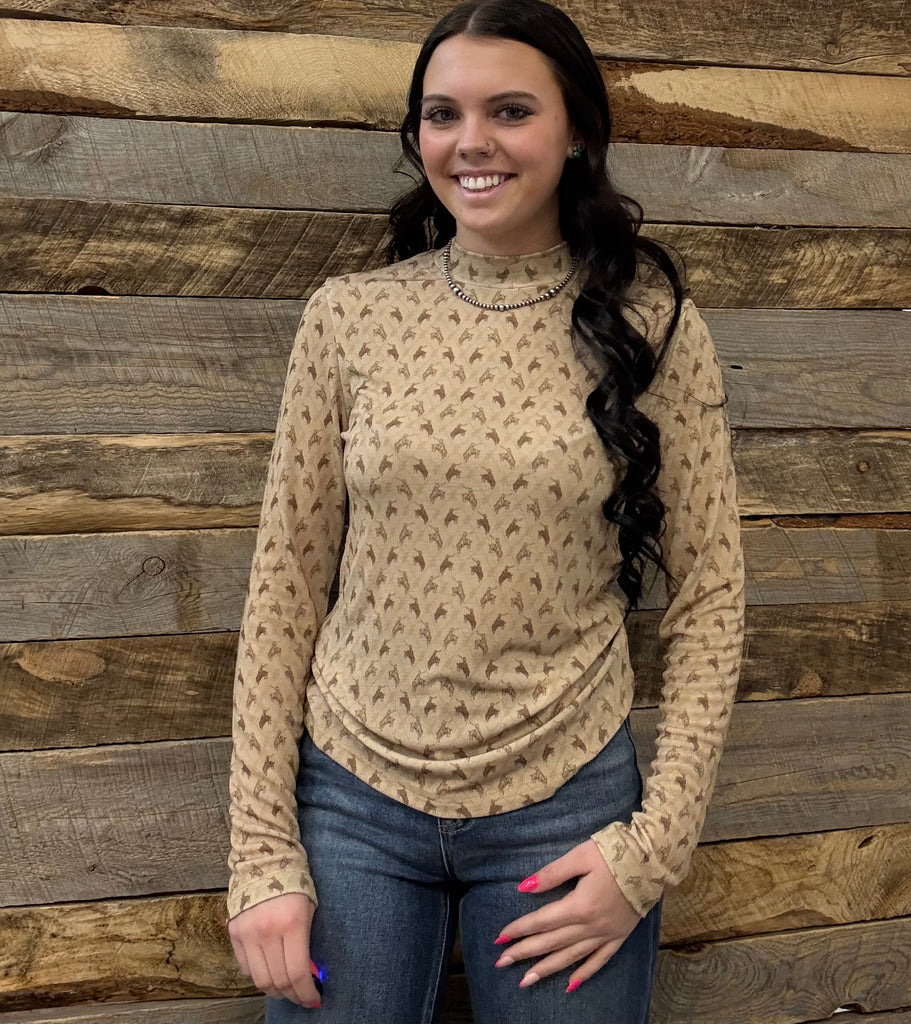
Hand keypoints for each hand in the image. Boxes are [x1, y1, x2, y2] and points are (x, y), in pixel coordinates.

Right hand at [228, 892, 320, 1006]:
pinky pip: (245, 966)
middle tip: (301, 996)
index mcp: (291, 924)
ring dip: (274, 990)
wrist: (265, 859)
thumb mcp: (309, 909)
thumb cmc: (294, 882)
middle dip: (292, 995)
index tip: (314, 1000)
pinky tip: (269, 971)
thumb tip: (307, 974)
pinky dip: (258, 975)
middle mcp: (267, 931)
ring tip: (285, 989)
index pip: (296, 973)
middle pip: (278, 981)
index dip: (306, 993)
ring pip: (259, 979)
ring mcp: (248, 933)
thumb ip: (306, 942)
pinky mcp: (234, 932)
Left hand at [494, 839, 641, 992]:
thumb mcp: (580, 856)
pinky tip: (570, 985)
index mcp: (579, 906)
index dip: (519, 929)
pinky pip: (599, 960)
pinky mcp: (619, 937)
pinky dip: (584, 974)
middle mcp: (591, 926)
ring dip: (547, 968)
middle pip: (552, 942)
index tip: (499, 937)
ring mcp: (606, 934)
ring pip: (571, 957)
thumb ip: (552, 874)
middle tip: (501, 962)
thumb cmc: (615, 852)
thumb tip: (524, 887)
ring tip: (526, 980)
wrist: (653, 860)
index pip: (542, 921)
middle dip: (525, 952)